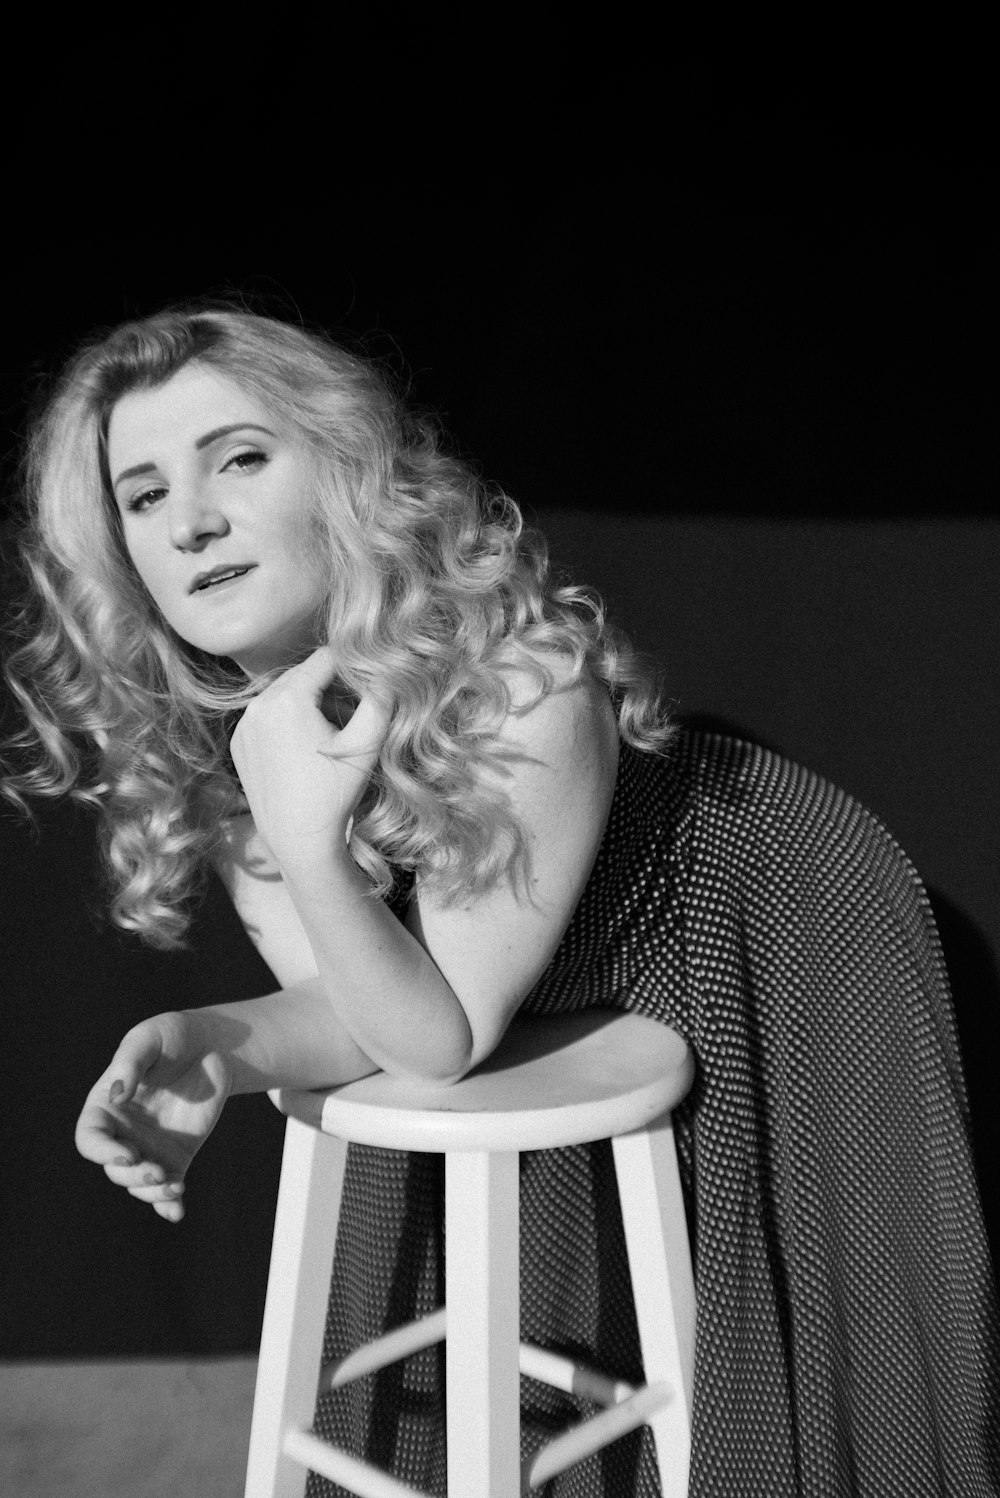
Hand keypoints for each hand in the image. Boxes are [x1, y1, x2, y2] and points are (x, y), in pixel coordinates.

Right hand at [74, 1011, 231, 1222]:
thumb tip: (117, 1096)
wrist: (212, 1045)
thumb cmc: (172, 1037)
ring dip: (152, 1193)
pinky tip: (177, 1212)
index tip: (128, 1154)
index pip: (90, 1139)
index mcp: (105, 1106)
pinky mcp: (177, 1156)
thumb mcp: (148, 1039)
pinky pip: (168, 1186)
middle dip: (133, 1176)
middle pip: (115, 1168)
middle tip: (157, 1171)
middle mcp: (123, 1133)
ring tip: (176, 1187)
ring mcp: (149, 1148)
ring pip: (139, 1184)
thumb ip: (130, 1063)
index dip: (102, 1152)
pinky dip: (169, 1205)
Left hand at [230, 647, 389, 872]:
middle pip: (304, 674)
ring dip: (310, 704)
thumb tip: (387, 670)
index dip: (353, 669)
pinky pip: (268, 716)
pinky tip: (305, 751)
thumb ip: (380, 698)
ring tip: (331, 735)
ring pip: (285, 694)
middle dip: (330, 687)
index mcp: (287, 697)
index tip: (367, 690)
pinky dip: (288, 722)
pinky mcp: (239, 743)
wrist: (298, 840)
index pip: (327, 658)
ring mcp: (244, 724)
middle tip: (351, 715)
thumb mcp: (366, 743)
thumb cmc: (335, 793)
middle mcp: (258, 704)